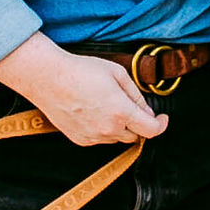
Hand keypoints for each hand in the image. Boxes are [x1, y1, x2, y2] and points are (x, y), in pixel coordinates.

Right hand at [0, 34, 166, 145]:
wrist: (48, 78)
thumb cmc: (82, 70)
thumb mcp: (117, 73)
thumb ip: (135, 94)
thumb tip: (146, 110)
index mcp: (121, 111)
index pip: (151, 130)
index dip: (161, 125)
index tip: (161, 119)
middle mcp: (108, 128)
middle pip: (135, 136)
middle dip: (137, 123)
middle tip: (129, 106)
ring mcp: (93, 136)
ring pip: (117, 139)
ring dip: (119, 127)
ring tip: (106, 105)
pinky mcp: (80, 139)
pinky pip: (100, 140)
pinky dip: (103, 130)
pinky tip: (93, 112)